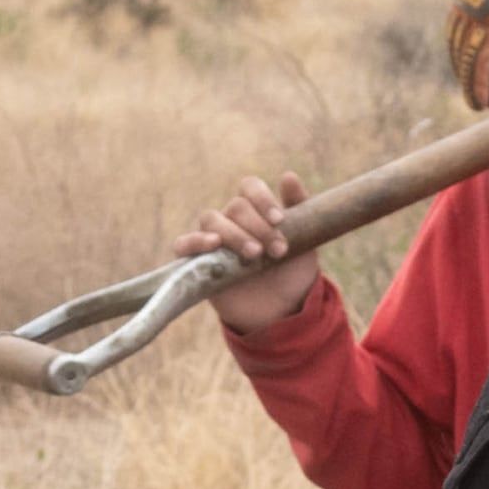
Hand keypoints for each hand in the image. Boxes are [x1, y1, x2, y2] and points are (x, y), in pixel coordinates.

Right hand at [174, 174, 324, 334]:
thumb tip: (288, 175)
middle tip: (277, 250)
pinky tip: (213, 245)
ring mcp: (213, 240)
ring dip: (234, 234)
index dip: (262, 198)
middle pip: (235, 207)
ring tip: (254, 254)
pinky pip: (184, 244)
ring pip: (211, 220)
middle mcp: (232, 221)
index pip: (249, 187)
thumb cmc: (291, 273)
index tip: (279, 220)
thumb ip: (298, 206)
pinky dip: (194, 241)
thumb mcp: (304, 240)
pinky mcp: (197, 263)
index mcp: (255, 210)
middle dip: (258, 226)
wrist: (281, 312)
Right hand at [441, 0, 488, 109]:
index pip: (476, 63)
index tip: (482, 107)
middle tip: (486, 103)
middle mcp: (470, 10)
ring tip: (486, 87)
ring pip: (455, 43)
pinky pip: (455, 28)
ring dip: (466, 67)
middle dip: (472, 82)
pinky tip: (477, 62)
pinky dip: (463, 48)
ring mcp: (462, 0)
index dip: (477, 87)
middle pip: (462, 56)